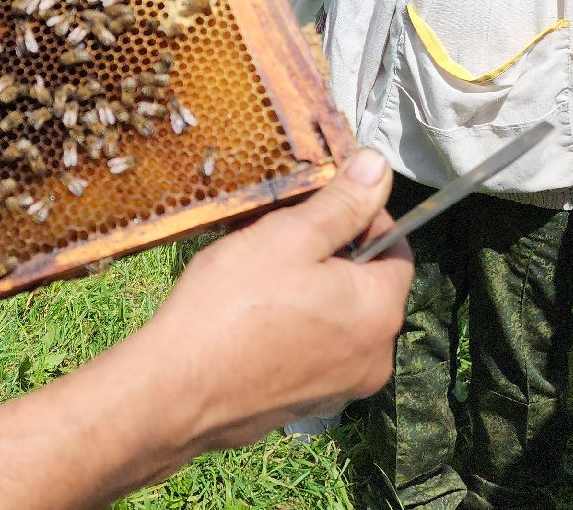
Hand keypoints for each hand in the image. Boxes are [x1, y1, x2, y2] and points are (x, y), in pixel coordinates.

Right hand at [131, 150, 411, 452]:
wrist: (176, 391)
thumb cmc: (232, 306)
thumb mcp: (289, 236)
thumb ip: (342, 202)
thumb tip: (379, 166)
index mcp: (380, 311)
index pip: (395, 247)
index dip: (359, 217)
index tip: (315, 206)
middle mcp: (374, 357)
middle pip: (365, 286)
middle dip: (329, 256)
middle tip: (277, 238)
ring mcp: (341, 388)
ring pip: (337, 320)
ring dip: (310, 293)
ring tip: (257, 277)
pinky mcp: (306, 406)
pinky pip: (312, 352)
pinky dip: (292, 330)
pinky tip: (250, 319)